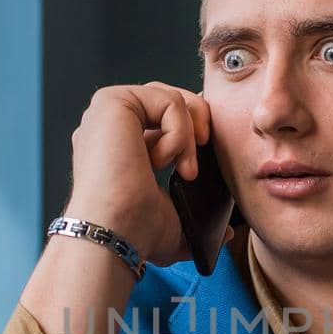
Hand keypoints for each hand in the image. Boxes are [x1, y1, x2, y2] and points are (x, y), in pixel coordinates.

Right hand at [64, 82, 214, 266]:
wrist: (115, 235)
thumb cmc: (135, 233)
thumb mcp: (174, 223)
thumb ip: (198, 219)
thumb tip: (225, 232)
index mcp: (116, 146)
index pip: (161, 120)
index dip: (188, 137)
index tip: (191, 171)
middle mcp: (108, 125)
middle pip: (168, 99)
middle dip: (195, 127)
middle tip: (195, 165)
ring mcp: (106, 111)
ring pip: (171, 99)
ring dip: (187, 136)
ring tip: (183, 170)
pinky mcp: (112, 102)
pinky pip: (168, 100)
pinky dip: (179, 131)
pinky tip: (164, 161)